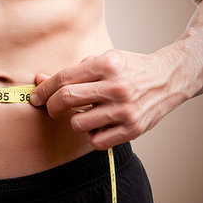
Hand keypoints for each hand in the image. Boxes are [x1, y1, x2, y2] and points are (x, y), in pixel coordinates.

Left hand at [30, 49, 189, 149]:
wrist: (167, 79)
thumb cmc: (129, 69)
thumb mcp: (102, 61)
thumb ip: (72, 72)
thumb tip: (39, 79)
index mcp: (106, 65)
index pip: (63, 79)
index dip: (43, 89)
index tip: (35, 97)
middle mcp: (116, 87)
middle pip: (67, 99)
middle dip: (50, 106)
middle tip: (51, 108)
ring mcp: (125, 110)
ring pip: (77, 123)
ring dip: (74, 120)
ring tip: (86, 112)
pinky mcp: (133, 129)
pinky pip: (95, 141)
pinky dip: (91, 134)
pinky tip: (99, 124)